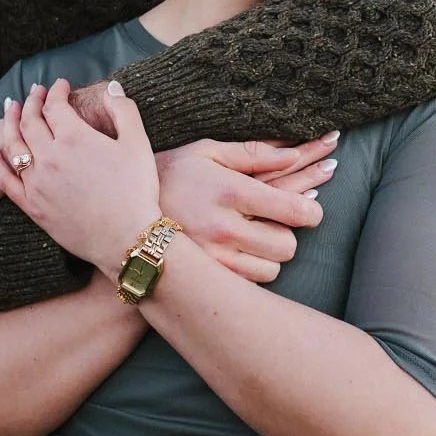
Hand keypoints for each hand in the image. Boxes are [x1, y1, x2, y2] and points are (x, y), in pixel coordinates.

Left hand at [0, 80, 162, 276]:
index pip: (55, 106)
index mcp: (74, 138)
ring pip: (13, 144)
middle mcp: (49, 157)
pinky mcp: (31, 205)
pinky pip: (3, 179)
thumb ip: (124, 110)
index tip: (61, 85)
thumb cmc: (136, 191)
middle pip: (30, 121)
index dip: (57, 91)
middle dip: (32, 101)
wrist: (125, 238)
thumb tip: (111, 87)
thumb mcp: (138, 144)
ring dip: (10, 121)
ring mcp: (36, 182)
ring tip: (11, 107)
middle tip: (36, 92)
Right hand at [157, 135, 335, 281]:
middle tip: (281, 223)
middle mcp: (222, 229)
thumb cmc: (171, 174)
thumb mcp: (208, 151)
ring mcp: (212, 259)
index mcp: (229, 191)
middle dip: (289, 234)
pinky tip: (242, 253)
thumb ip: (255, 153)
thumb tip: (296, 153)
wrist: (122, 214)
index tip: (313, 210)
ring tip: (255, 237)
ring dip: (270, 255)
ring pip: (271, 269)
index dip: (312, 211)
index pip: (292, 210)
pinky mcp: (204, 280)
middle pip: (287, 245)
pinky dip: (251, 270)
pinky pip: (248, 283)